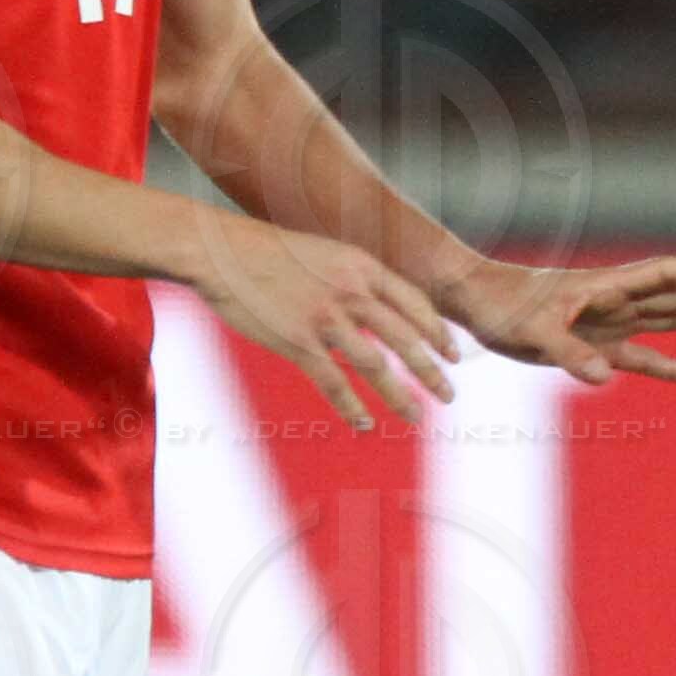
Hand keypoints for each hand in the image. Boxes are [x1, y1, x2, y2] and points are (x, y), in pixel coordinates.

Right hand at [189, 218, 459, 432]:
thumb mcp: (327, 253)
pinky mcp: (297, 341)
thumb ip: (356, 279)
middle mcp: (351, 292)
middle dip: (431, 372)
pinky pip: (333, 382)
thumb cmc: (271, 251)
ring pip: (376, 365)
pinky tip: (364, 423)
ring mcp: (325, 318)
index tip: (454, 355)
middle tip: (449, 396)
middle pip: (405, 339)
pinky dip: (352, 406)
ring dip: (399, 396)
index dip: (438, 333)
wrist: (221, 251)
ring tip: (414, 417)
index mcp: (362, 268)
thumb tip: (382, 305)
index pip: (416, 304)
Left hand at [439, 252, 675, 385]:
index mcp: (604, 288)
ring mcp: (610, 324)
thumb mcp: (531, 330)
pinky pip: (644, 358)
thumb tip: (604, 377)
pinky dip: (673, 366)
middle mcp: (615, 302)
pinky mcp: (598, 347)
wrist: (476, 304)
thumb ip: (568, 351)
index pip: (660, 275)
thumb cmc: (501, 307)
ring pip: (670, 323)